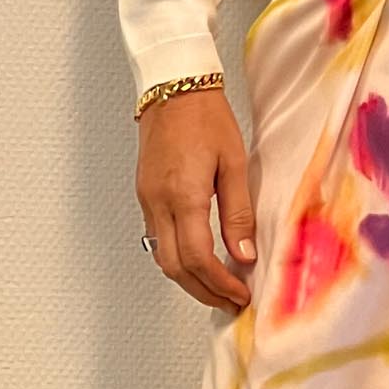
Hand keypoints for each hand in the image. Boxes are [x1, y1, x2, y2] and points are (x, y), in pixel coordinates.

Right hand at [135, 84, 256, 310]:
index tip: (240, 294)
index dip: (219, 284)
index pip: (197, 258)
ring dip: (188, 280)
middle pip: (174, 268)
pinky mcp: (145, 195)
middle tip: (230, 301)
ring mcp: (147, 200)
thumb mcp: (234, 163)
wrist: (172, 88)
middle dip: (202, 292)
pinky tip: (198, 261)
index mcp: (183, 195)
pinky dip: (177, 259)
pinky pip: (156, 239)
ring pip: (161, 258)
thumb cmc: (206, 118)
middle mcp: (158, 202)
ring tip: (218, 288)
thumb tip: (244, 256)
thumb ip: (238, 214)